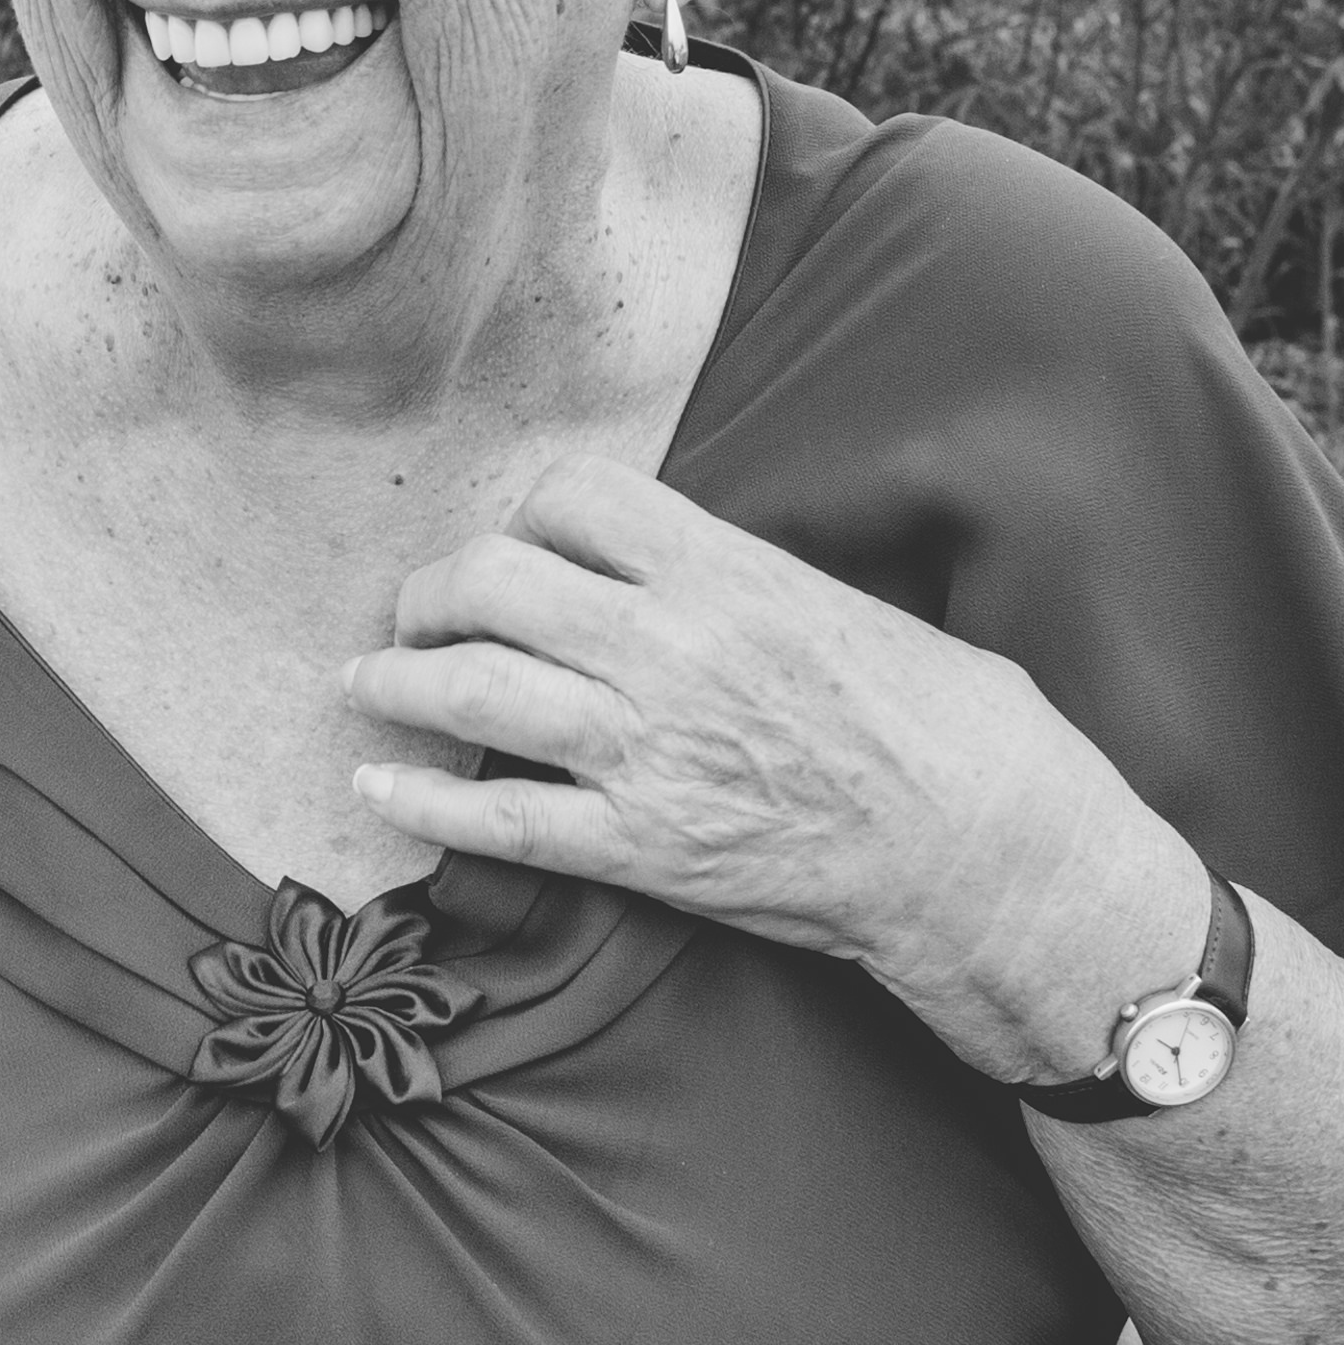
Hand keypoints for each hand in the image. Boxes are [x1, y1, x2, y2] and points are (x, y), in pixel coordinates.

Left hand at [343, 455, 1201, 1086]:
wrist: (976, 843)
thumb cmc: (931, 716)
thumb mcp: (830, 600)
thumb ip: (724, 572)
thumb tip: (647, 564)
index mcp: (722, 571)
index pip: (570, 495)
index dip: (522, 516)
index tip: (515, 547)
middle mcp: (668, 649)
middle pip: (491, 581)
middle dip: (433, 592)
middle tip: (417, 614)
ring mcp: (646, 752)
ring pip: (472, 693)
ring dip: (398, 682)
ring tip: (367, 682)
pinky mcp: (641, 848)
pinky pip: (497, 820)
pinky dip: (421, 801)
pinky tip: (379, 785)